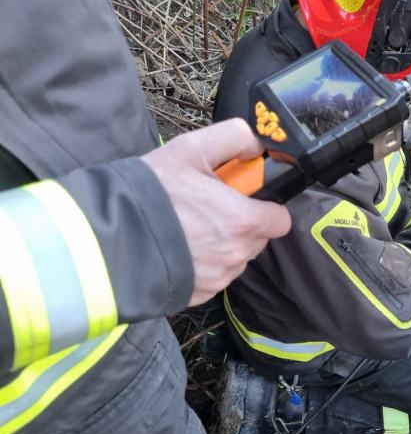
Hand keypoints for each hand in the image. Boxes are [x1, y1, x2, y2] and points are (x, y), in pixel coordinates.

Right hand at [142, 119, 291, 305]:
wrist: (105, 238)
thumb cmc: (151, 193)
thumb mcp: (191, 149)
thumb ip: (233, 138)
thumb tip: (256, 145)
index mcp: (243, 221)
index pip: (280, 219)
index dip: (266, 205)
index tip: (244, 196)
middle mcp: (236, 254)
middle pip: (257, 238)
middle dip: (241, 222)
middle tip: (208, 206)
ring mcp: (218, 278)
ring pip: (235, 258)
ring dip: (222, 243)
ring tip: (187, 225)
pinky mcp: (199, 295)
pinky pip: (213, 276)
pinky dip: (202, 263)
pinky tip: (178, 247)